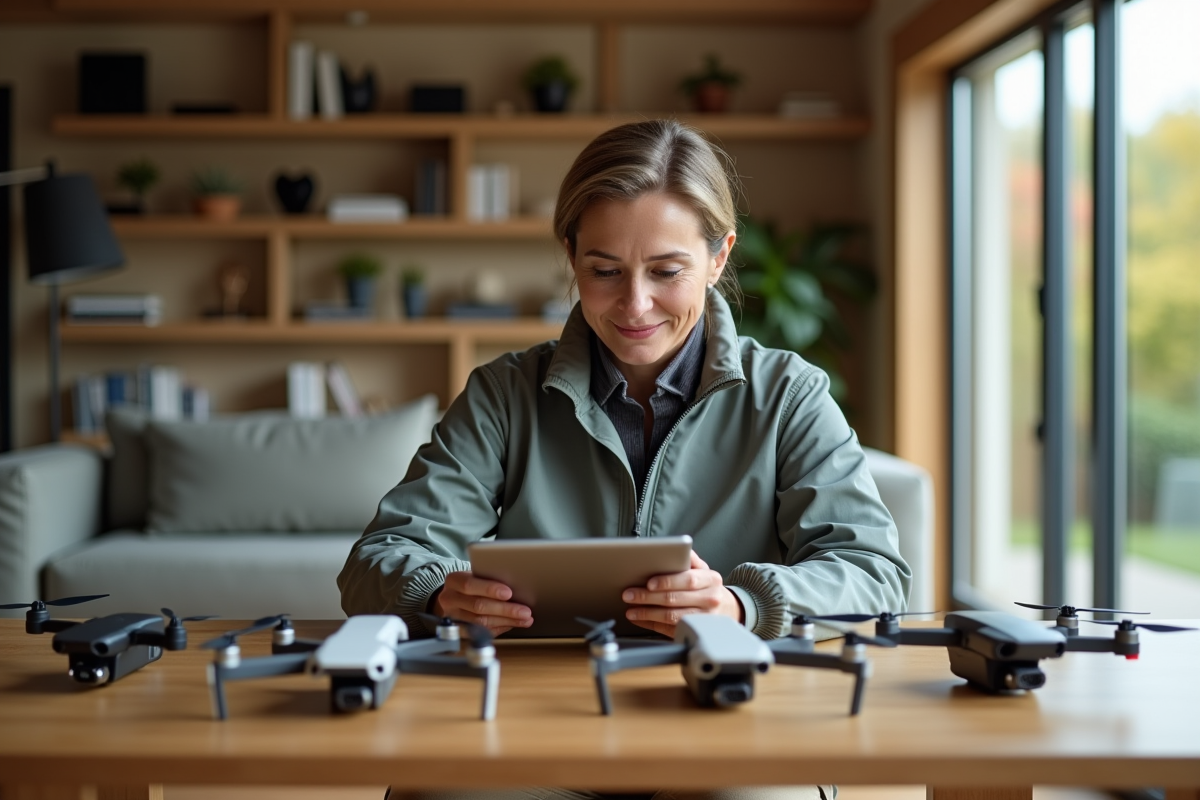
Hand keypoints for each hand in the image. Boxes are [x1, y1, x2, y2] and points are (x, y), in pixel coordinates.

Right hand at [433, 571, 532, 635]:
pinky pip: (481, 633)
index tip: (509, 593)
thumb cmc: (470, 584)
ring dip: (506, 621)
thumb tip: (516, 587)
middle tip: (525, 611)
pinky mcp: (458, 631)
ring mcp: (453, 617)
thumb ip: (489, 579)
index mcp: (453, 580)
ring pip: (481, 622)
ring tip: (524, 619)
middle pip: (478, 606)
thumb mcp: (475, 575)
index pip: (469, 585)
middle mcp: (450, 599)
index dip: (489, 589)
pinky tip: (512, 624)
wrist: (452, 598)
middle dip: (505, 609)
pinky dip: (499, 628)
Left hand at [621, 551, 743, 637]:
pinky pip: (670, 629)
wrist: (729, 609)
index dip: (667, 582)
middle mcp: (709, 599)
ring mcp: (703, 619)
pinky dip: (652, 624)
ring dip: (647, 613)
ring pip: (671, 617)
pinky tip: (640, 619)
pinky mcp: (695, 632)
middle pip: (675, 599)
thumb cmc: (709, 587)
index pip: (688, 580)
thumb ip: (690, 559)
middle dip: (648, 597)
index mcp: (711, 580)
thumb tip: (675, 548)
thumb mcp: (704, 570)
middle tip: (629, 594)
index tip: (649, 582)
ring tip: (631, 609)